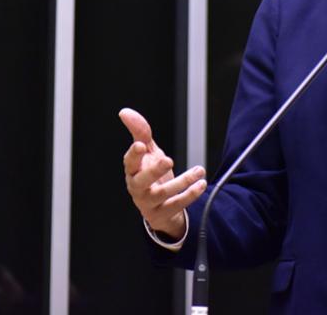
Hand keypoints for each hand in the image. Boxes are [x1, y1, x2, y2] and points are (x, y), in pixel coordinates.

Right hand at [119, 108, 206, 238]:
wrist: (160, 206)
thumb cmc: (151, 175)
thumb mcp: (147, 152)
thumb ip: (140, 132)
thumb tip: (125, 112)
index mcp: (133, 171)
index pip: (129, 162)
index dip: (133, 155)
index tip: (140, 145)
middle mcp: (137, 188)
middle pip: (141, 181)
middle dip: (153, 171)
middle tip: (169, 160)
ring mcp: (149, 202)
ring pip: (162, 194)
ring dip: (182, 182)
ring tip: (199, 171)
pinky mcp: (163, 213)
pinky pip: (176, 205)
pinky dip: (190, 195)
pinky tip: (201, 184)